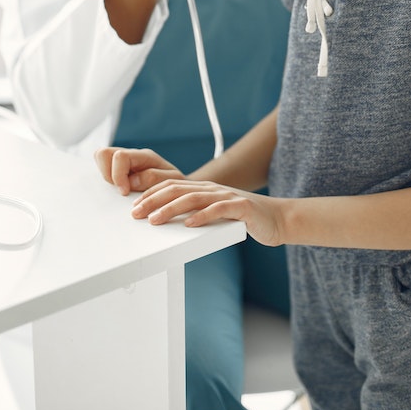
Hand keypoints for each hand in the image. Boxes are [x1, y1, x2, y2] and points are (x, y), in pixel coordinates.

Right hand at [94, 146, 184, 195]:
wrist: (178, 187)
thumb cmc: (176, 184)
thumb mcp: (172, 181)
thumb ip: (153, 178)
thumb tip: (131, 180)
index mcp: (144, 156)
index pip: (120, 157)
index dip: (117, 176)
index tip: (125, 192)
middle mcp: (132, 155)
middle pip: (103, 153)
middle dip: (107, 174)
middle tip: (121, 189)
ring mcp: (124, 161)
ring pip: (100, 157)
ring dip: (106, 175)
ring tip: (121, 188)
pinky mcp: (119, 168)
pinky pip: (104, 167)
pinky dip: (107, 177)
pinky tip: (120, 187)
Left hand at [131, 178, 285, 245]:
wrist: (277, 219)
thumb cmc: (242, 218)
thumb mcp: (214, 213)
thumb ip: (195, 211)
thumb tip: (165, 219)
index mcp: (204, 188)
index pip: (172, 186)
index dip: (151, 194)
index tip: (133, 205)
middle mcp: (213, 189)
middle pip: (177, 189)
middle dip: (153, 200)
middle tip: (135, 213)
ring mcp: (227, 196)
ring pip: (193, 198)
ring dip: (171, 208)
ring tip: (155, 220)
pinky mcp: (241, 207)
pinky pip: (218, 210)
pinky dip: (202, 216)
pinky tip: (190, 224)